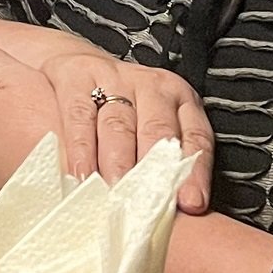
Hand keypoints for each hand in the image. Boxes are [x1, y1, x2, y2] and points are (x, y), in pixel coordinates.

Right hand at [39, 49, 211, 213]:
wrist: (77, 60)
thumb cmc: (125, 108)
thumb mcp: (153, 124)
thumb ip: (167, 162)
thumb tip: (180, 212)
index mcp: (179, 97)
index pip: (196, 135)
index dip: (194, 171)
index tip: (191, 204)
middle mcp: (150, 86)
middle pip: (156, 130)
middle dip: (154, 172)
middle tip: (149, 206)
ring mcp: (113, 78)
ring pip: (118, 124)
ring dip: (117, 164)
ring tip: (115, 195)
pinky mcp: (76, 78)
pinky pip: (80, 115)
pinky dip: (80, 148)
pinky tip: (81, 174)